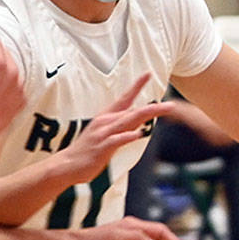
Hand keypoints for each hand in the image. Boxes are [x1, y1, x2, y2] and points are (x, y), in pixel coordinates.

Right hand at [56, 75, 173, 184]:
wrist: (66, 165)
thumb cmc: (86, 151)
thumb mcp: (103, 135)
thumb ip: (119, 128)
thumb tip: (137, 125)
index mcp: (106, 118)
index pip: (124, 99)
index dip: (136, 86)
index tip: (148, 74)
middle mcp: (106, 123)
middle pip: (133, 111)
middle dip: (153, 108)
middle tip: (172, 105)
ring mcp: (103, 135)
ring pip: (128, 121)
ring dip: (146, 115)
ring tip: (163, 111)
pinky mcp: (101, 148)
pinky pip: (117, 140)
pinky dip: (127, 136)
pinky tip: (138, 133)